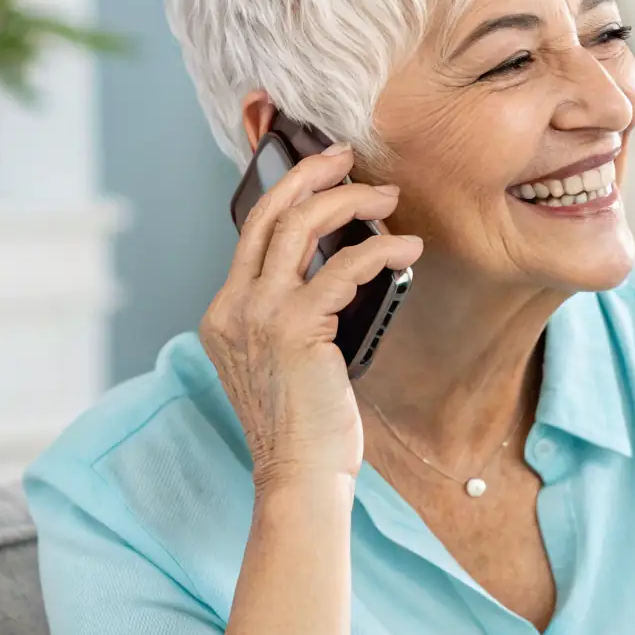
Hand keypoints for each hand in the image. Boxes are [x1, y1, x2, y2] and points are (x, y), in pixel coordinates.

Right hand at [200, 143, 422, 490]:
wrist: (299, 476)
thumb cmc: (305, 422)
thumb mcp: (286, 357)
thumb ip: (293, 310)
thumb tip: (338, 260)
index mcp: (225, 311)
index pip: (252, 230)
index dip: (286, 188)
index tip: (320, 166)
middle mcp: (233, 306)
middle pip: (270, 213)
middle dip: (311, 173)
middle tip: (348, 158)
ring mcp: (259, 314)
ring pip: (302, 225)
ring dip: (351, 201)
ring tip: (388, 198)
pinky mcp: (295, 327)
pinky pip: (345, 267)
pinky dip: (382, 249)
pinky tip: (409, 248)